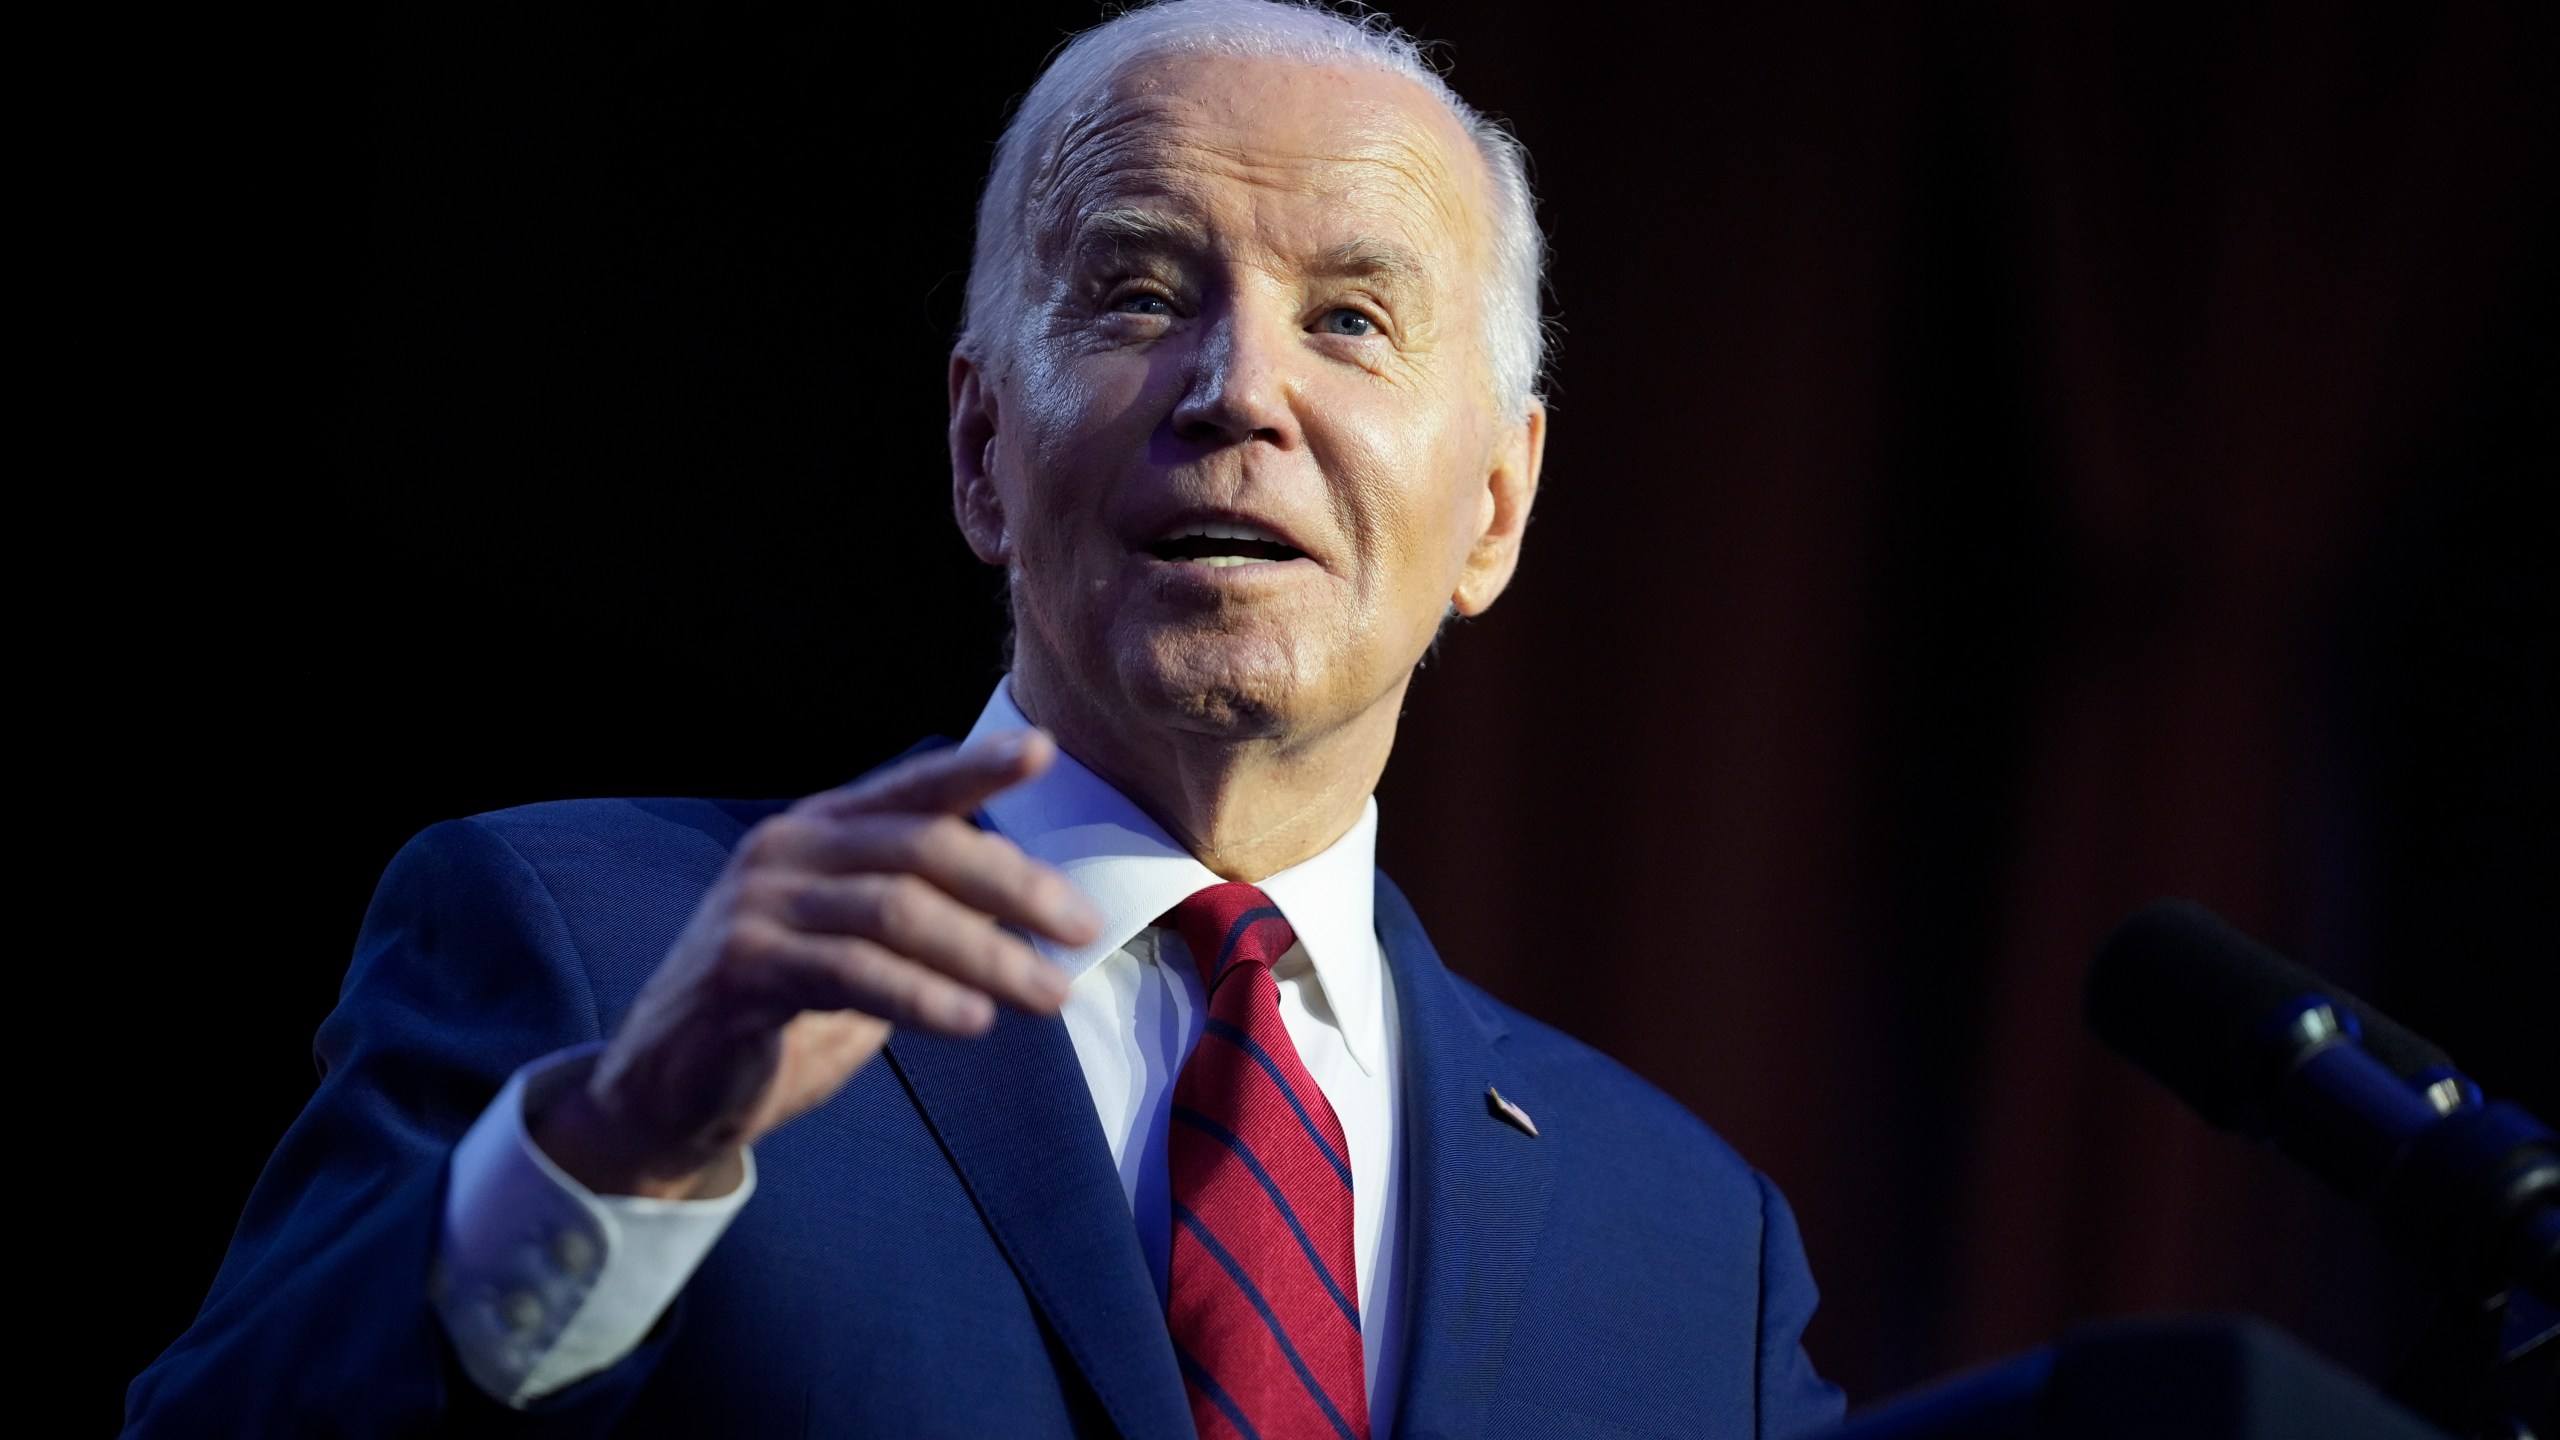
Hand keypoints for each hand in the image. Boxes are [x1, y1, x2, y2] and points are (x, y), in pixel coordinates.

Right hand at [533, 730, 1100, 1198]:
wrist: (669, 1084)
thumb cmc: (782, 1005)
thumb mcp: (859, 942)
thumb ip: (924, 906)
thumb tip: (1026, 888)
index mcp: (821, 830)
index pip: (911, 788)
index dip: (977, 766)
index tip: (1044, 752)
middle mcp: (788, 850)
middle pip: (922, 848)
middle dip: (1014, 888)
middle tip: (1082, 930)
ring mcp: (759, 905)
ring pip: (898, 912)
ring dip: (988, 956)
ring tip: (1050, 996)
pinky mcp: (742, 968)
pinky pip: (852, 974)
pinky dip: (922, 996)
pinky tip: (972, 1021)